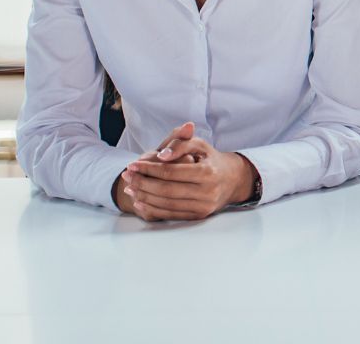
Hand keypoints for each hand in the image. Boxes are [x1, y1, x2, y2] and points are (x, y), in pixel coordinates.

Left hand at [112, 122, 257, 220]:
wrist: (232, 179)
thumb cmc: (211, 160)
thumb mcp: (200, 145)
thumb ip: (180, 144)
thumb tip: (160, 155)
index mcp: (207, 172)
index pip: (170, 172)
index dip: (148, 168)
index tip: (132, 164)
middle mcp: (207, 191)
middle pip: (165, 190)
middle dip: (142, 183)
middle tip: (126, 176)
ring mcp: (203, 206)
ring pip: (166, 204)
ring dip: (143, 196)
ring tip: (129, 188)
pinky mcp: (199, 216)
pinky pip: (171, 214)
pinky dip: (152, 208)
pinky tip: (140, 201)